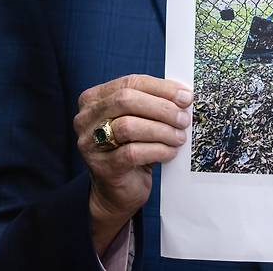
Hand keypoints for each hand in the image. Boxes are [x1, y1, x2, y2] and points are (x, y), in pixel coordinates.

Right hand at [74, 74, 192, 254]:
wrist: (118, 191)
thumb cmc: (133, 148)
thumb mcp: (141, 120)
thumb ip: (154, 103)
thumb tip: (184, 95)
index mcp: (95, 98)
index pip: (130, 82)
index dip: (161, 88)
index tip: (186, 97)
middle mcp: (86, 118)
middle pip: (126, 100)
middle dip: (162, 108)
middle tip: (184, 119)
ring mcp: (90, 143)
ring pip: (128, 126)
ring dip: (161, 130)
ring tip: (179, 137)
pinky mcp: (102, 166)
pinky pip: (133, 152)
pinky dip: (158, 150)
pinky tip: (170, 152)